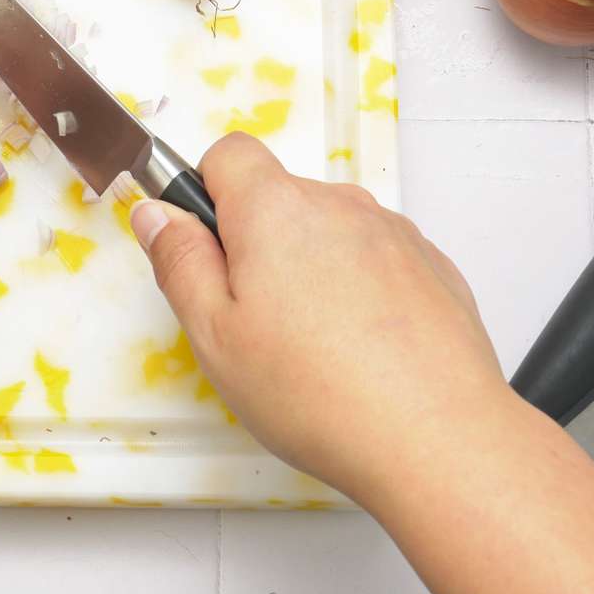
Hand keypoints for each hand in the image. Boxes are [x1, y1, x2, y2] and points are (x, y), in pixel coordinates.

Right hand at [130, 132, 505, 501]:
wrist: (437, 440)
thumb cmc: (317, 394)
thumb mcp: (214, 336)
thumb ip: (179, 262)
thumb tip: (156, 215)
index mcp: (276, 210)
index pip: (229, 153)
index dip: (207, 193)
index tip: (207, 249)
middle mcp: (339, 205)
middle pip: (280, 198)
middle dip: (258, 243)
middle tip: (254, 321)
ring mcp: (394, 234)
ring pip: (329, 232)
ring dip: (311, 268)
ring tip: (314, 348)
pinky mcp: (433, 268)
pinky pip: (377, 260)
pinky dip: (360, 291)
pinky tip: (361, 352)